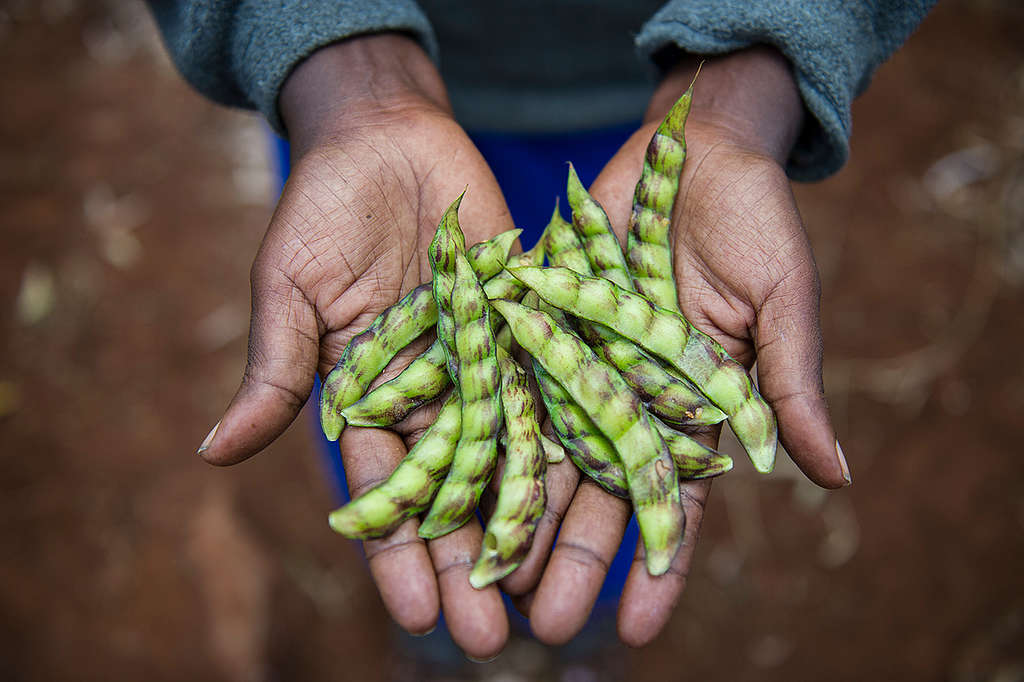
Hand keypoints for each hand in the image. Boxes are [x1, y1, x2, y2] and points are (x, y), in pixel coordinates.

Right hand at [193, 34, 518, 659]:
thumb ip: (276, 372)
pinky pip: (558, 384)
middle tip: (493, 638)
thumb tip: (214, 454)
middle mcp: (435, 393)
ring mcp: (488, 362)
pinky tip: (600, 494)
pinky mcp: (532, 323)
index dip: (400, 554)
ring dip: (530, 521)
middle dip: (471, 562)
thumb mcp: (290, 288)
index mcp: (372, 398)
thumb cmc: (324, 208)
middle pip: (459, 491)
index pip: (388, 490)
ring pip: (515, 454)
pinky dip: (577, 435)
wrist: (389, 139)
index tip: (420, 616)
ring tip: (551, 592)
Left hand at [518, 47, 851, 646]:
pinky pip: (503, 383)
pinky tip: (451, 481)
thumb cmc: (755, 225)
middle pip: (594, 495)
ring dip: (514, 514)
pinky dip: (479, 428)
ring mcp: (577, 366)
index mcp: (691, 413)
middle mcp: (627, 401)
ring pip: (539, 453)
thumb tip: (837, 478)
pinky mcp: (535, 327)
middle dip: (569, 560)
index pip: (674, 505)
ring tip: (483, 581)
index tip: (636, 630)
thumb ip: (789, 388)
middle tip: (537, 624)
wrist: (694, 151)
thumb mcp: (781, 304)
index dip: (657, 567)